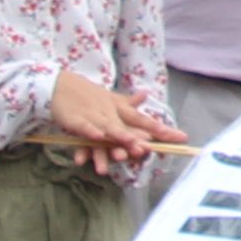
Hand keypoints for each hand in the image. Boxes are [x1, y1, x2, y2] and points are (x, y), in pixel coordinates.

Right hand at [39, 69, 170, 169]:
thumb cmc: (89, 96)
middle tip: (151, 151)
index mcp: (120, 108)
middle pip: (128, 128)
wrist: (61, 85)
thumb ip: (128, 103)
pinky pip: (85, 128)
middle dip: (139, 140)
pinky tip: (97, 138)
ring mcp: (94, 115)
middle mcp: (110, 112)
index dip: (161, 129)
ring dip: (116, 140)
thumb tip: (145, 95)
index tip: (180, 137)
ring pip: (107, 131)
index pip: (143, 120)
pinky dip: (90, 132)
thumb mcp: (111, 98)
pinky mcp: (76, 119)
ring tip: (125, 155)